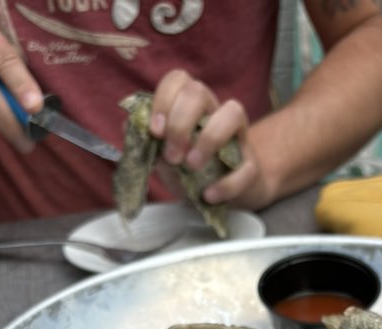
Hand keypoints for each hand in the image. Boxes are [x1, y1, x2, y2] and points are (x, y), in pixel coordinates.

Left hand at [149, 69, 269, 208]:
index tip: (155, 132)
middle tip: (172, 156)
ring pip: (232, 112)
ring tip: (192, 166)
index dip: (163, 100)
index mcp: (190, 107)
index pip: (178, 80)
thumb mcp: (165, 162)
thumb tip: (129, 127)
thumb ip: (149, 146)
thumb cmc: (191, 173)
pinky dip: (227, 183)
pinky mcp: (251, 164)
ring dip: (208, 139)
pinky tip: (209, 194)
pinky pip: (246, 166)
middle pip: (199, 92)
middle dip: (180, 123)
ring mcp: (237, 135)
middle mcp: (214, 111)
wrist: (221, 195)